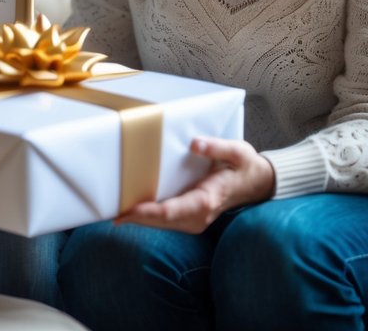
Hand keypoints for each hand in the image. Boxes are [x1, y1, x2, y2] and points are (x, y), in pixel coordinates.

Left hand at [115, 137, 275, 233]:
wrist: (259, 183)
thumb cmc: (245, 166)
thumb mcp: (238, 151)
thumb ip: (217, 147)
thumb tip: (195, 144)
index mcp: (207, 200)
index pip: (171, 211)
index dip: (147, 212)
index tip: (126, 210)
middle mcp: (199, 215)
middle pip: (160, 221)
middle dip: (135, 217)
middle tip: (108, 211)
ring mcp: (195, 219)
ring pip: (161, 223)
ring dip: (138, 218)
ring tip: (113, 210)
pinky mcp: (191, 217)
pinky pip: (166, 220)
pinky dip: (148, 216)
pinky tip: (131, 209)